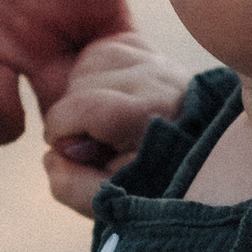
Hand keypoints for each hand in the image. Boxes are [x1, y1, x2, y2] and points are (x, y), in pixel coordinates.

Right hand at [38, 32, 193, 215]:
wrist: (199, 166)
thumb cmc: (154, 187)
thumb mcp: (113, 201)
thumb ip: (73, 186)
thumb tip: (51, 156)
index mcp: (149, 115)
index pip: (79, 106)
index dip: (59, 131)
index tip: (69, 152)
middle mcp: (158, 79)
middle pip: (79, 85)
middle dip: (73, 117)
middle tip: (95, 143)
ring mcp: (158, 61)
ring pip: (89, 63)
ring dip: (82, 93)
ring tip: (104, 123)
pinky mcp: (152, 50)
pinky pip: (103, 50)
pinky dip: (95, 74)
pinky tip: (108, 99)